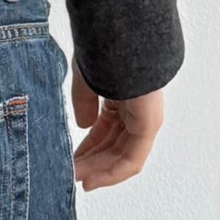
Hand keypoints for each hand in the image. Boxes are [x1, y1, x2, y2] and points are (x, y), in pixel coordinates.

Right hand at [69, 63, 163, 190]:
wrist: (119, 39)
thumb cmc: (101, 52)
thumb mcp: (86, 81)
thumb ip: (84, 104)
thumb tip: (83, 125)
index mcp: (122, 98)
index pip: (105, 129)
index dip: (88, 146)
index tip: (72, 160)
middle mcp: (135, 111)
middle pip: (113, 145)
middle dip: (92, 161)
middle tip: (73, 174)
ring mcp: (144, 120)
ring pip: (122, 155)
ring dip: (100, 170)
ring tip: (79, 180)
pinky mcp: (148, 126)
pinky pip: (132, 158)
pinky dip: (113, 172)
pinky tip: (94, 179)